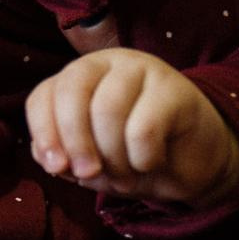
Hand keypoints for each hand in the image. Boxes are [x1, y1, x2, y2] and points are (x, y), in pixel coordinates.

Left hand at [26, 48, 238, 205]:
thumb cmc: (135, 157)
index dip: (44, 132)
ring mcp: (142, 69)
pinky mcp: (174, 88)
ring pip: (107, 110)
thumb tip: (47, 156)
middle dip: (75, 141)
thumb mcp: (93, 161)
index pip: (44, 95)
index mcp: (79, 78)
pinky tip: (151, 163)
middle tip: (88, 174)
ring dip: (113, 157)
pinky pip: (144, 128)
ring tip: (126, 175)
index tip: (56, 167)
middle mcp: (107, 63)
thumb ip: (65, 156)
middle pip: (72, 92)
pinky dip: (142, 158)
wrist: (194, 164)